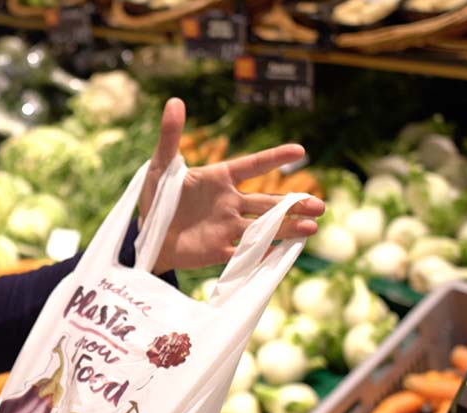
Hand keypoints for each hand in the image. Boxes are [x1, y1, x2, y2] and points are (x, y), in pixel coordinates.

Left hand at [139, 99, 325, 272]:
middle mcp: (230, 203)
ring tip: (311, 228)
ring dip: (286, 228)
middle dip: (294, 205)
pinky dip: (262, 255)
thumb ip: (170, 136)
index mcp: (220, 179)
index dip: (274, 158)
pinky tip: (282, 254)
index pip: (252, 165)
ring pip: (262, 228)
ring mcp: (226, 228)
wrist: (148, 235)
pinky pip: (243, 253)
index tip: (300, 150)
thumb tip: (174, 102)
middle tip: (319, 206)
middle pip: (267, 203)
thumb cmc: (156, 198)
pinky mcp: (218, 250)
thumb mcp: (160, 166)